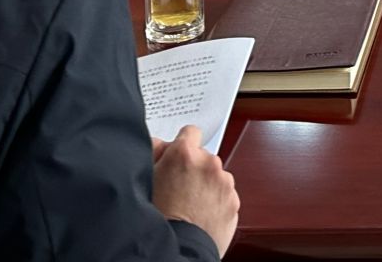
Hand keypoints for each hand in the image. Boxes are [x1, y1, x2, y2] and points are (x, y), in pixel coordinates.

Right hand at [151, 126, 239, 253]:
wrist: (177, 251)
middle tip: (180, 188)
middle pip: (203, 157)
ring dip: (207, 185)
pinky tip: (201, 214)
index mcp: (185, 153)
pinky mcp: (234, 201)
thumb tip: (161, 143)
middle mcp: (209, 163)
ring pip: (216, 176)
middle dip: (194, 168)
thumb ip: (154, 153)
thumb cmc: (158, 219)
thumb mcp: (146, 181)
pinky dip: (217, 201)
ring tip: (191, 205)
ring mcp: (224, 182)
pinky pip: (225, 195)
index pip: (190, 132)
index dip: (182, 145)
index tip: (180, 157)